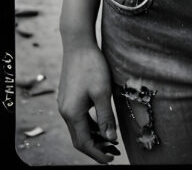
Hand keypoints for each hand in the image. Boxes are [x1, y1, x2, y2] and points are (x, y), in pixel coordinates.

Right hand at [58, 43, 120, 163]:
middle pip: (79, 138)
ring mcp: (65, 104)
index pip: (84, 143)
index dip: (98, 153)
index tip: (111, 160)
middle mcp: (65, 111)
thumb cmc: (92, 66)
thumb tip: (110, 139)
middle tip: (114, 153)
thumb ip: (106, 117)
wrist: (78, 44)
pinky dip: (90, 125)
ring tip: (111, 141)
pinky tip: (101, 124)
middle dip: (96, 147)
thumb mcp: (103, 92)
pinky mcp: (68, 97)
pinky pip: (78, 118)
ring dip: (94, 136)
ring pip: (79, 128)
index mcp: (72, 113)